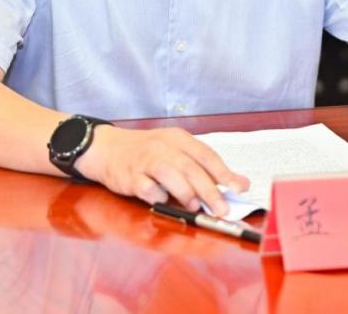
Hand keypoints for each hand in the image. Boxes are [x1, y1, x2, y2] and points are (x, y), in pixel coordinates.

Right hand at [75, 126, 248, 216]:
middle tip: (223, 209)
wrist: (107, 148)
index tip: (240, 187)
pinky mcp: (130, 176)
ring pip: (170, 175)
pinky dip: (158, 197)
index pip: (206, 155)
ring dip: (186, 194)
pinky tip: (162, 200)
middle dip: (209, 191)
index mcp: (178, 138)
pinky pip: (147, 188)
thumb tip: (238, 183)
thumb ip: (203, 167)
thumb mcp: (175, 151)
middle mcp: (163, 147)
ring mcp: (145, 161)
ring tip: (195, 207)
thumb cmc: (147, 152)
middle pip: (191, 168)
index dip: (224, 172)